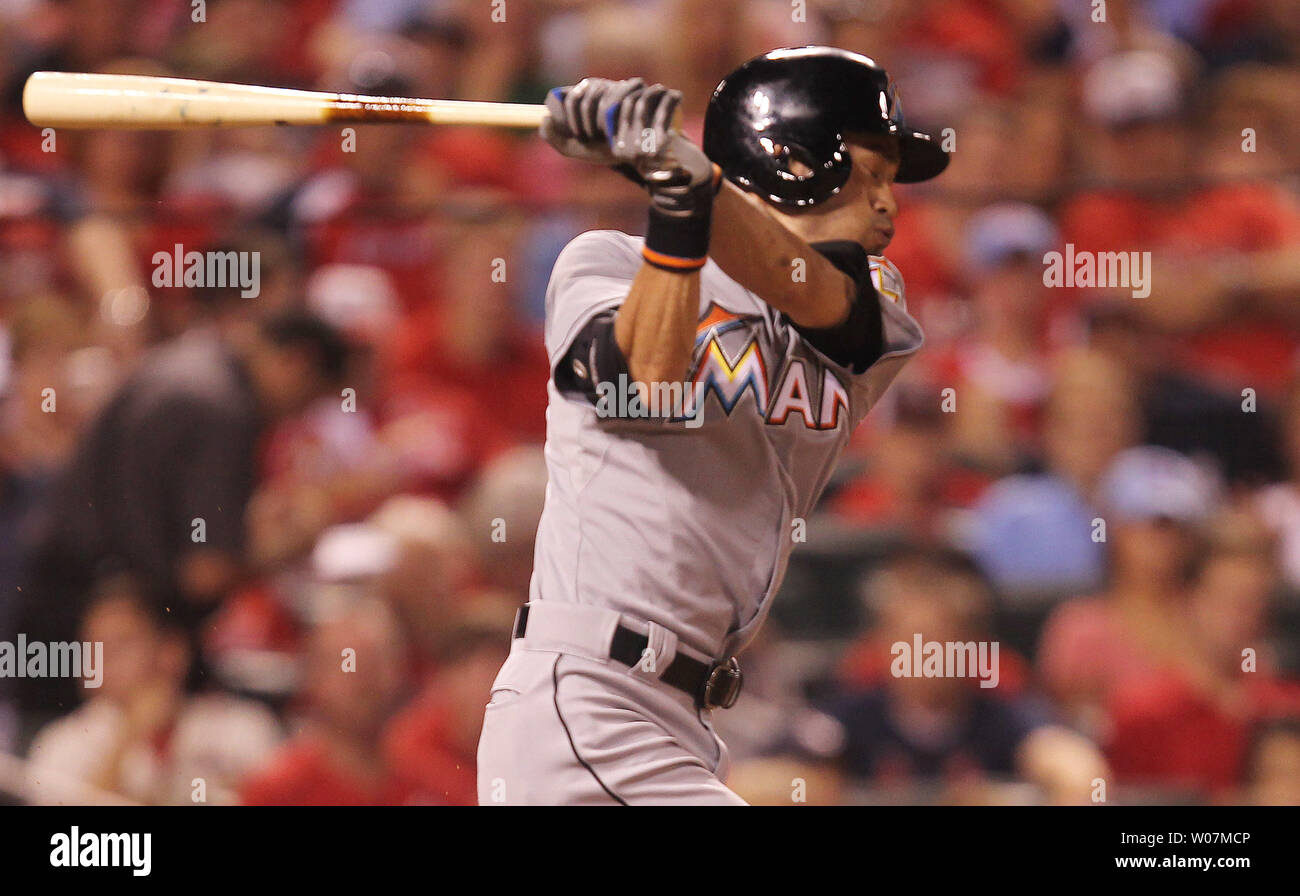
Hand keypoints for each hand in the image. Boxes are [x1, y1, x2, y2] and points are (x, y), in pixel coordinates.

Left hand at [541, 78, 715, 213]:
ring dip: (619, 124)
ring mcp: (642, 90)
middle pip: (600, 94)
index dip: (574, 116)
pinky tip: (642, 135)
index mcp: (596, 91)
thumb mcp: (577, 149)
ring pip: (626, 97)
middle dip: (593, 121)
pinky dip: (646, 120)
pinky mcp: (666, 97)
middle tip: (596, 138)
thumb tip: (544, 117)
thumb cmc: (609, 151)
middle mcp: (617, 86)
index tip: (580, 134)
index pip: (578, 94)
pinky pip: (655, 99)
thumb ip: (554, 137)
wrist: (646, 161)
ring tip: (618, 140)